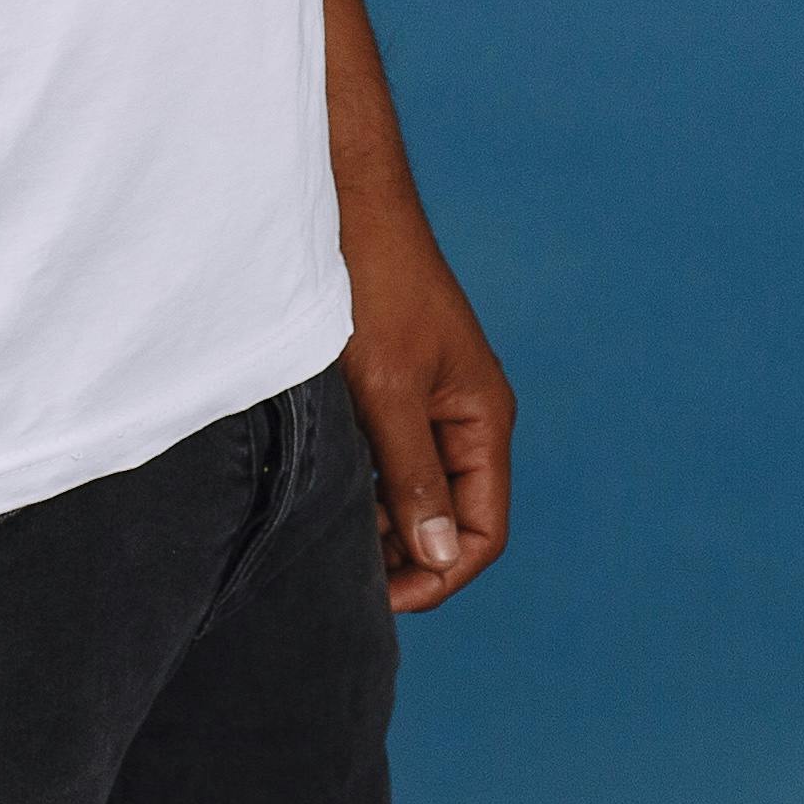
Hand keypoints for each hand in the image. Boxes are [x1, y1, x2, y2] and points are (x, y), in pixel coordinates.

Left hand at [336, 195, 513, 613]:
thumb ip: (414, 475)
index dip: (437, 573)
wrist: (347, 208)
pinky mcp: (394, 391)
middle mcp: (465, 418)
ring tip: (323, 531)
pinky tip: (320, 489)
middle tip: (336, 571)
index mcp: (483, 419)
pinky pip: (390, 462)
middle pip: (449, 521)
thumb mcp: (389, 391)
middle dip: (403, 555)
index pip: (481, 531)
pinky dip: (362, 486)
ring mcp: (430, 405)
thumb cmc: (375, 287)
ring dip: (378, 522)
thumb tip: (435, 555)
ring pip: (415, 495)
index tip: (376, 595)